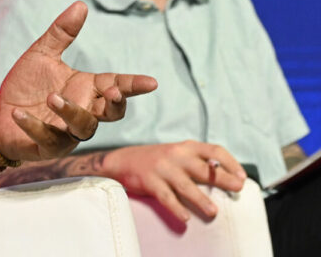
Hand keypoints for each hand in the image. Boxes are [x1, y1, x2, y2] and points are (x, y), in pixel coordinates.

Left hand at [0, 1, 156, 161]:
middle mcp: (82, 112)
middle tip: (111, 91)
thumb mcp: (42, 53)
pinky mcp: (46, 146)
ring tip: (52, 97)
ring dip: (71, 112)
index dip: (133, 85)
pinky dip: (33, 126)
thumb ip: (62, 32)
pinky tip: (19, 114)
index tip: (151, 82)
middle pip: (110, 113)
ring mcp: (67, 132)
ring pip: (83, 128)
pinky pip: (47, 139)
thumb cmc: (27, 84)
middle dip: (115, 104)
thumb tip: (81, 4)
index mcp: (85, 88)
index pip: (115, 85)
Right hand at [102, 142, 245, 221]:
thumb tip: (228, 177)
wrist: (123, 160)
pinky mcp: (150, 181)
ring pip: (185, 184)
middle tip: (237, 188)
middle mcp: (176, 155)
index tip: (242, 176)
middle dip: (222, 178)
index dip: (230, 163)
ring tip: (213, 211)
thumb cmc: (158, 160)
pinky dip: (176, 208)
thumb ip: (199, 162)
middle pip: (203, 168)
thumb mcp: (178, 155)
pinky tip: (185, 218)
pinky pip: (166, 196)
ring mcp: (162, 168)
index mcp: (186, 147)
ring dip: (201, 198)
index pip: (214, 150)